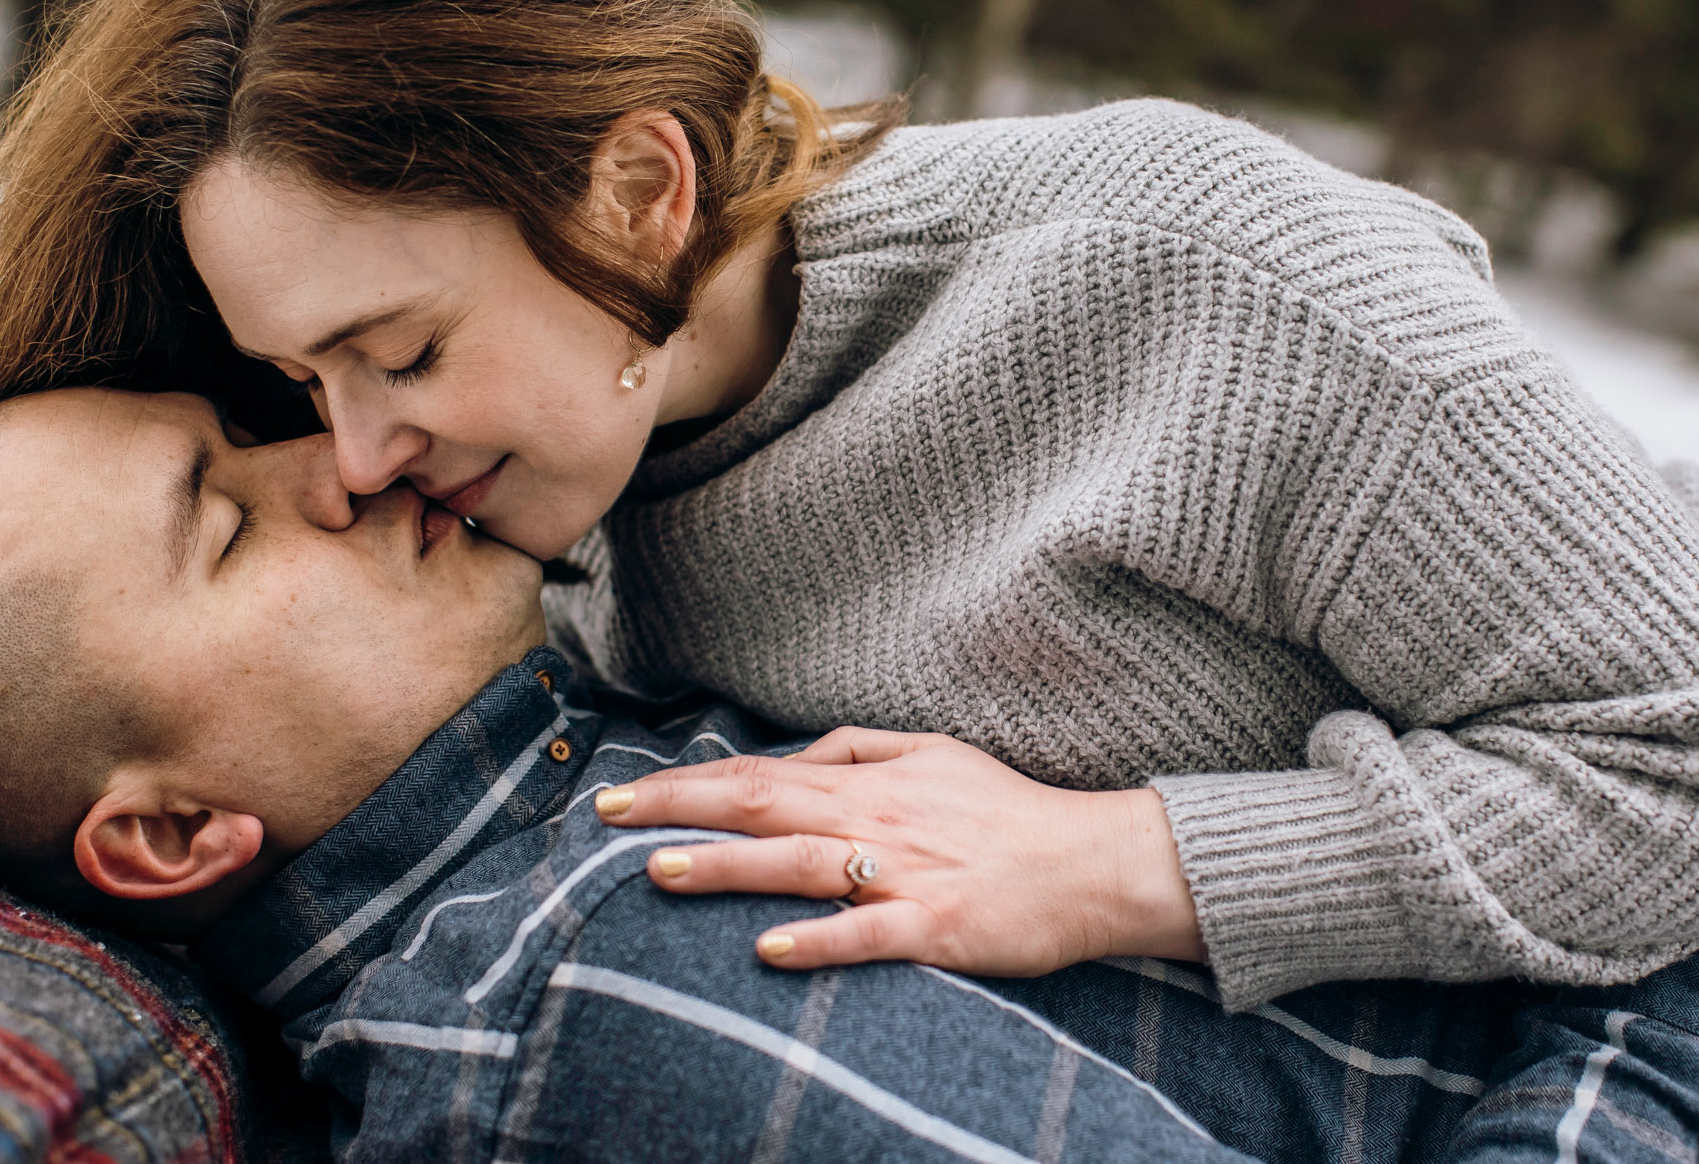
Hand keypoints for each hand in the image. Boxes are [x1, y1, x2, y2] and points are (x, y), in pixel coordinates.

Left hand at [593, 728, 1205, 973]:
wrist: (1092, 863)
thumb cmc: (1009, 813)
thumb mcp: (936, 755)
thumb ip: (862, 749)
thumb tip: (797, 753)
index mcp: (873, 780)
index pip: (761, 774)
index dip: (688, 781)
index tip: (622, 792)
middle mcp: (879, 819)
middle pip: (763, 807)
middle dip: (681, 809)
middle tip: (607, 814)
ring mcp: (906, 873)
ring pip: (802, 864)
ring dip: (729, 867)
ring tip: (661, 871)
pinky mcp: (938, 926)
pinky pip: (869, 933)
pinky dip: (819, 938)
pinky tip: (769, 949)